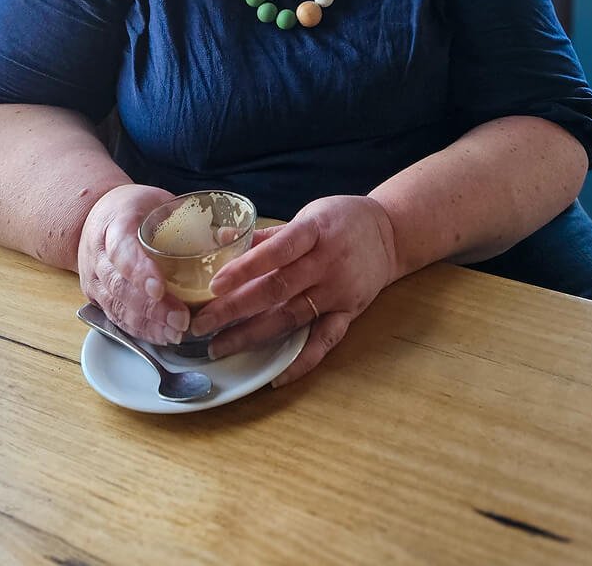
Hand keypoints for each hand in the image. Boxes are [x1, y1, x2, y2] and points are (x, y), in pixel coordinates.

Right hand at [77, 184, 190, 345]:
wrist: (98, 216)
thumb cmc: (135, 206)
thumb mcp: (157, 199)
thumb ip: (185, 216)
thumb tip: (227, 235)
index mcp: (114, 223)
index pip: (122, 249)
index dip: (139, 271)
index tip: (160, 289)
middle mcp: (98, 253)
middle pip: (120, 285)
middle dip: (151, 307)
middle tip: (180, 319)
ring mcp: (95, 277)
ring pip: (117, 306)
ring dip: (147, 323)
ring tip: (176, 332)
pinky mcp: (97, 296)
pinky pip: (116, 317)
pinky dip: (140, 329)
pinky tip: (162, 336)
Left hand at [190, 195, 397, 385]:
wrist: (390, 233)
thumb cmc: (339, 220)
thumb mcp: (307, 215)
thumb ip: (268, 235)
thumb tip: (223, 240)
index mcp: (315, 232)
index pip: (277, 250)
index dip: (246, 268)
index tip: (214, 285)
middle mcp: (328, 263)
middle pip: (277, 289)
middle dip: (235, 309)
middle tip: (201, 324)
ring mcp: (339, 291)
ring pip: (292, 318)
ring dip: (253, 335)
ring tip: (220, 347)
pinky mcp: (349, 313)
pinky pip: (325, 342)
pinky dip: (301, 361)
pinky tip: (276, 376)